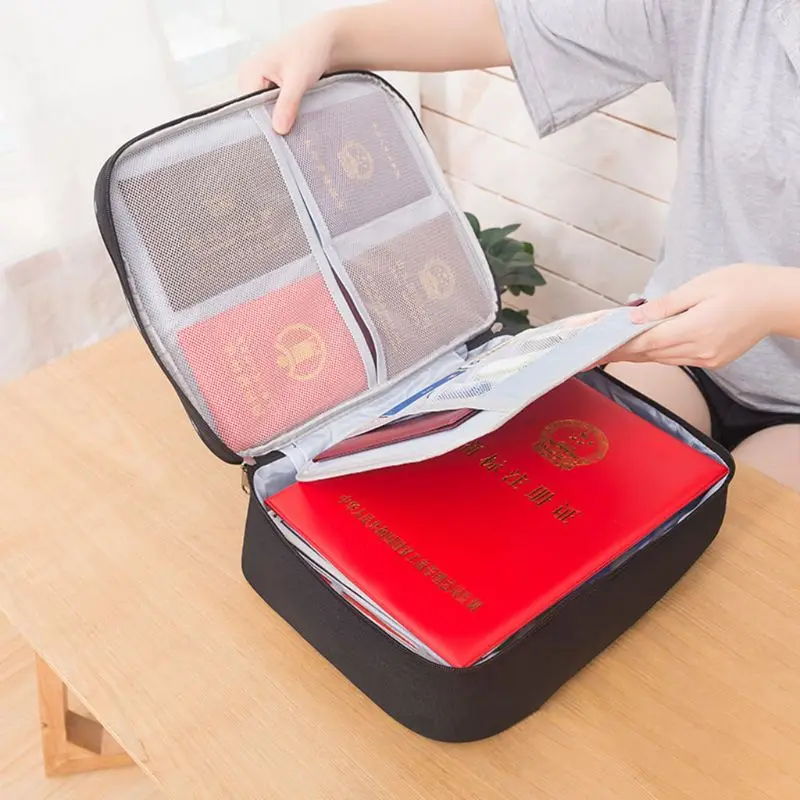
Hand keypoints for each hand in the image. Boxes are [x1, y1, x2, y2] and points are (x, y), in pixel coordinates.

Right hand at [238, 15, 335, 133]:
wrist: (327, 42)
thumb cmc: (310, 49)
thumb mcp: (298, 79)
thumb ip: (287, 104)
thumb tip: (279, 128)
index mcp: (248, 72)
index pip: (248, 109)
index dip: (265, 122)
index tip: (282, 130)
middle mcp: (250, 78)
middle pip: (257, 112)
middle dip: (275, 120)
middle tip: (293, 120)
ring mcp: (261, 85)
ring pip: (267, 113)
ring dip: (282, 117)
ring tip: (297, 109)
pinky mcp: (272, 89)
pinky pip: (275, 109)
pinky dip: (286, 113)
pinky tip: (296, 110)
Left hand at [604, 264, 791, 368]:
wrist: (778, 301)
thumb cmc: (743, 285)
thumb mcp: (700, 286)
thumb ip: (665, 305)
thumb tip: (635, 318)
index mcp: (694, 330)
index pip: (644, 342)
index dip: (617, 346)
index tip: (596, 349)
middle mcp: (699, 351)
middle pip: (649, 354)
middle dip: (621, 353)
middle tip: (594, 353)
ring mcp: (707, 359)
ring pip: (662, 359)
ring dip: (638, 354)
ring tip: (612, 351)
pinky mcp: (713, 361)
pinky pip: (678, 360)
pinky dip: (659, 353)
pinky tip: (645, 348)